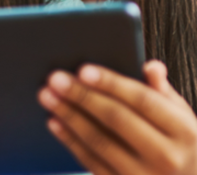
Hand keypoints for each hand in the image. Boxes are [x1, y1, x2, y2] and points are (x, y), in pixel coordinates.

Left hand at [38, 60, 196, 173]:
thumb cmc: (183, 147)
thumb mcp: (185, 118)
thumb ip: (163, 92)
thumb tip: (150, 66)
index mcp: (186, 132)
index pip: (143, 101)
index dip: (112, 84)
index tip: (83, 69)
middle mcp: (169, 157)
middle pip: (117, 120)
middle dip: (82, 96)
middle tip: (54, 78)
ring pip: (100, 142)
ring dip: (69, 116)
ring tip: (46, 95)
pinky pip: (93, 163)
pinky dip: (71, 141)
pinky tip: (54, 122)